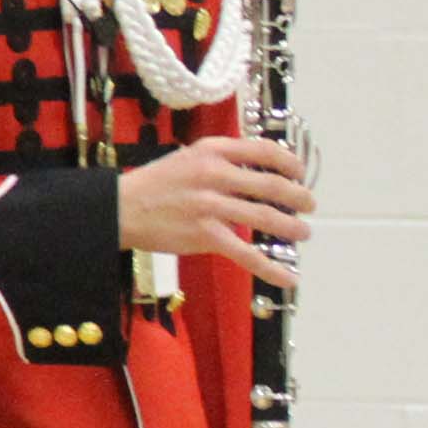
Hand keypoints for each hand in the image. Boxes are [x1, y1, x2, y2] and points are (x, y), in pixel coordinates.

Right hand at [117, 135, 314, 261]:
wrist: (118, 208)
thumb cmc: (155, 184)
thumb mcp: (188, 157)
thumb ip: (222, 161)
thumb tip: (259, 172)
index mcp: (211, 151)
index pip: (264, 151)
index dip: (289, 163)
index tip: (299, 173)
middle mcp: (214, 175)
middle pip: (271, 185)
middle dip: (298, 197)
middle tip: (309, 205)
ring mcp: (210, 206)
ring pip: (265, 217)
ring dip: (291, 228)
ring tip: (304, 233)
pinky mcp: (205, 235)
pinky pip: (246, 254)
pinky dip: (271, 268)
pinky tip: (289, 277)